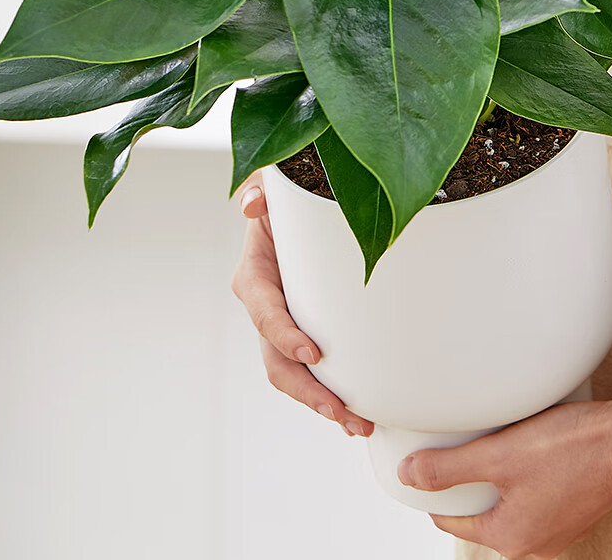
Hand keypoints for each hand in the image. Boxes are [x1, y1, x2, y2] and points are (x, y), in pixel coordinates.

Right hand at [232, 172, 373, 437]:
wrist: (303, 218)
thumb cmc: (290, 200)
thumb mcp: (275, 187)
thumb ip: (260, 191)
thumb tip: (251, 206)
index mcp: (256, 275)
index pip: (264, 310)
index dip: (283, 335)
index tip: (311, 353)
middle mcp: (267, 308)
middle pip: (277, 360)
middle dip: (307, 391)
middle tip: (341, 412)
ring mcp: (286, 327)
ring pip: (295, 376)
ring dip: (323, 403)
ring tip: (359, 424)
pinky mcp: (307, 335)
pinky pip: (314, 372)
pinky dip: (333, 395)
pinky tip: (360, 413)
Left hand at [397, 392, 611, 558]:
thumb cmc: (570, 448)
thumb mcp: (497, 457)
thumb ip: (448, 469)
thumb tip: (407, 476)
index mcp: (513, 538)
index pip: (452, 520)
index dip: (434, 490)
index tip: (427, 462)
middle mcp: (537, 542)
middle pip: (481, 512)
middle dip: (465, 482)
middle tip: (456, 447)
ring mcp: (559, 525)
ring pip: (507, 502)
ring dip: (494, 476)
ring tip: (488, 442)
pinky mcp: (575, 505)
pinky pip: (532, 494)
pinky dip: (519, 474)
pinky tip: (522, 446)